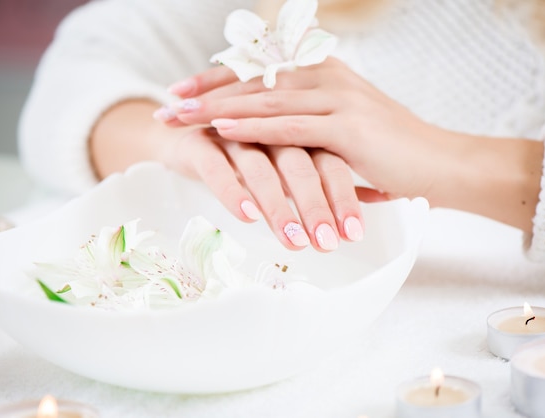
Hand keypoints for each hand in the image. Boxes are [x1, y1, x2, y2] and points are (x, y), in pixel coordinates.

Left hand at [160, 57, 442, 202]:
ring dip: (217, 108)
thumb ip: (315, 128)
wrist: (442, 165)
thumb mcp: (347, 133)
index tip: (183, 90)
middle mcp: (328, 77)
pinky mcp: (347, 126)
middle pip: (254, 81)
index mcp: (326, 74)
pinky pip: (290, 125)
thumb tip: (284, 141)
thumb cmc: (395, 153)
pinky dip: (253, 127)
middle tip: (167, 104)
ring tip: (178, 115)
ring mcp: (338, 98)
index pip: (261, 72)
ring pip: (265, 100)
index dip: (218, 79)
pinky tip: (221, 130)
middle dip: (205, 93)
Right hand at [163, 125, 365, 251]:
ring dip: (279, 207)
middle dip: (316, 207)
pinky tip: (248, 217)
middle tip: (328, 244)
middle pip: (301, 165)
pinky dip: (234, 191)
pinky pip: (218, 168)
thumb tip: (363, 212)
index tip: (354, 234)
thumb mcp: (282, 167)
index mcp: (296, 129)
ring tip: (293, 240)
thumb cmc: (244, 155)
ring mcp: (233, 134)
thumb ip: (319, 182)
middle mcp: (269, 129)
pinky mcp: (199, 143)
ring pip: (262, 169)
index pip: (328, 160)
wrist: (181, 133)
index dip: (342, 197)